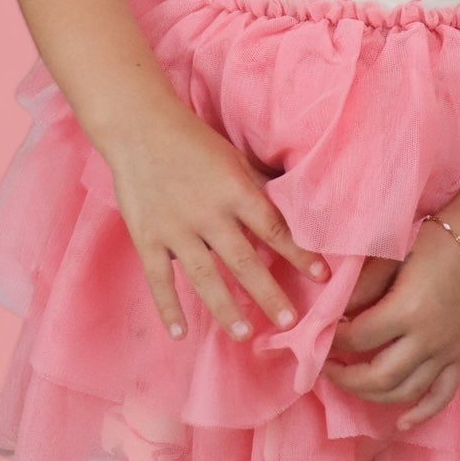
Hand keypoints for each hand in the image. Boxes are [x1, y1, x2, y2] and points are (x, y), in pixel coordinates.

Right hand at [100, 104, 329, 343]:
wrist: (137, 125)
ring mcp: (175, 228)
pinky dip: (168, 308)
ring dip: (224, 308)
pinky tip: (180, 334)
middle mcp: (208, 213)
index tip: (322, 277)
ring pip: (204, 277)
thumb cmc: (192, 139)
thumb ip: (255, 186)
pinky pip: (159, 279)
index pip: (274, 228)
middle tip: (289, 322)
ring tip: (242, 334)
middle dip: (268, 293)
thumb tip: (290, 208)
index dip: (299, 253)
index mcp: (234, 190)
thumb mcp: (232, 157)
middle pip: (243, 261)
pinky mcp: (146, 237)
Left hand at [320, 219, 459, 429]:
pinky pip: (442, 395)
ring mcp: (446, 352)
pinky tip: (402, 423)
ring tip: (351, 384)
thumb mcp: (390, 258)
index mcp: (407, 310)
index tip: (319, 335)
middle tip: (325, 369)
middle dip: (345, 377)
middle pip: (378, 376)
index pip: (358, 338)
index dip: (333, 340)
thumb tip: (331, 316)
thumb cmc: (432, 244)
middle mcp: (427, 338)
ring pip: (405, 392)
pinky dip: (422, 413)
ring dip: (372, 395)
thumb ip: (361, 289)